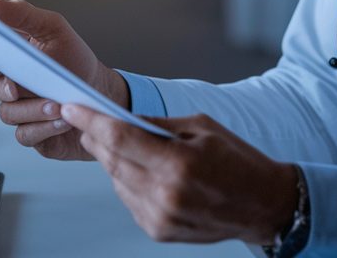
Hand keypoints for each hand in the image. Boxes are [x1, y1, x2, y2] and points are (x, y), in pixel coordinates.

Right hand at [0, 0, 128, 159]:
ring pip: (10, 115)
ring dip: (34, 109)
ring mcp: (21, 112)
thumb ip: (23, 15)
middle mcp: (12, 88)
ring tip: (58, 104)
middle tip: (18, 88)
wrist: (102, 92)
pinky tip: (62, 119)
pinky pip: (26, 135)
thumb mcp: (53, 29)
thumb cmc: (75, 60)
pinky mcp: (34, 134)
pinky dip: (44, 127)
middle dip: (6, 89)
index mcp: (10, 62)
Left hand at [60, 104, 299, 244]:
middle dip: (95, 137)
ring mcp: (161, 216)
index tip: (73, 107)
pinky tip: (137, 168)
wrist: (263, 203)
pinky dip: (126, 181)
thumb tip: (123, 119)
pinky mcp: (159, 230)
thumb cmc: (239, 161)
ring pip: (116, 181)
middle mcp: (166, 194)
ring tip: (113, 142)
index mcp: (179, 163)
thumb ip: (159, 125)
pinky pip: (129, 199)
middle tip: (85, 120)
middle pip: (112, 160)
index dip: (91, 120)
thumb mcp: (202, 127)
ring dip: (110, 159)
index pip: (120, 138)